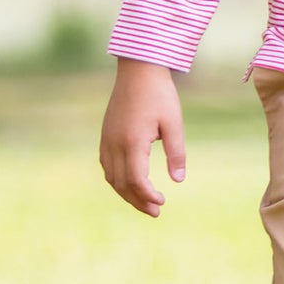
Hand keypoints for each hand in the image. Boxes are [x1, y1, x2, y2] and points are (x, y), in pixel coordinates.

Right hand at [99, 58, 185, 216]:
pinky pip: (107, 165)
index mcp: (132, 142)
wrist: (138, 70)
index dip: (147, 195)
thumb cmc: (160, 95)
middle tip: (156, 212)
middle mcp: (115, 144)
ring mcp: (107, 140)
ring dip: (126, 193)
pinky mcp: (105, 135)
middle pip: (122, 184)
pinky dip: (117, 180)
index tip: (162, 202)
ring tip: (144, 203)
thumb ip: (176, 152)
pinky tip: (130, 184)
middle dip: (138, 201)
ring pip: (111, 177)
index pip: (136, 180)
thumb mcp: (174, 123)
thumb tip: (178, 180)